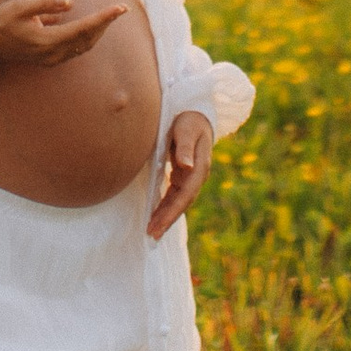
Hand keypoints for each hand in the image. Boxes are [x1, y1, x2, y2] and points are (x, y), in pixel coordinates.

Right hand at [0, 0, 128, 69]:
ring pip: (83, 46)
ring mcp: (50, 59)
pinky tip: (89, 27)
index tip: (120, 8)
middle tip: (120, 9)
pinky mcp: (47, 58)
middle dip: (105, 24)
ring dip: (97, 32)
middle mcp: (52, 54)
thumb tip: (70, 1)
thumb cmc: (0, 20)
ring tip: (109, 16)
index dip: (104, 18)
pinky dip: (86, 37)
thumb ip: (45, 3)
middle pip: (88, 39)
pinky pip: (75, 49)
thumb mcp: (19, 6)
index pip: (84, 28)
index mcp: (47, 41)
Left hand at [146, 110, 213, 240]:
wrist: (197, 115)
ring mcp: (189, 177)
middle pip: (182, 203)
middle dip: (167, 220)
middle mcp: (196, 176)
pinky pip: (174, 196)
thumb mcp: (187, 129)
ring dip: (166, 217)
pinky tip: (156, 216)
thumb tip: (186, 166)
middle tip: (151, 235)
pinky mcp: (182, 176)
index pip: (185, 195)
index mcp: (199, 168)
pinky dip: (166, 207)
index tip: (158, 225)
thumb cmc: (190, 120)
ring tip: (152, 232)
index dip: (171, 212)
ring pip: (178, 202)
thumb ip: (184, 146)